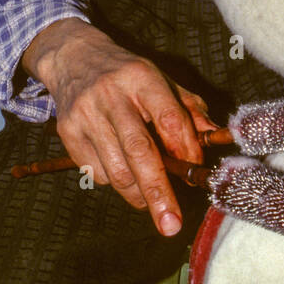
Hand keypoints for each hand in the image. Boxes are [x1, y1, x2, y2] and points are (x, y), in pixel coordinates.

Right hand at [25, 19, 217, 235]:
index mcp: (142, 78)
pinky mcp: (68, 133)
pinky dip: (115, 181)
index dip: (185, 148)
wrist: (74, 58)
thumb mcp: (162, 80)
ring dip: (139, 193)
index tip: (194, 172)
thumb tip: (214, 137)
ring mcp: (86, 115)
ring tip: (150, 195)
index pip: (168, 117)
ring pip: (117, 170)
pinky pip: (97, 173)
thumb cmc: (127, 74)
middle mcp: (112, 95)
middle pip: (139, 151)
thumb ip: (189, 108)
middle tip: (172, 224)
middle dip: (158, 192)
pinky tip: (120, 166)